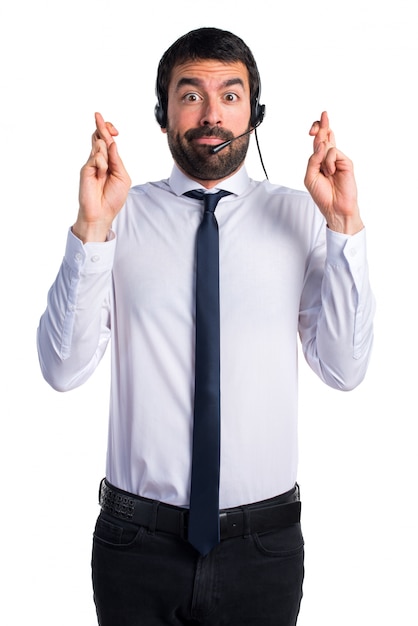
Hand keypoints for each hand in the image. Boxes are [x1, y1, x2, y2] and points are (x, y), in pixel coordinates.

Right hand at [73, 112, 130, 241]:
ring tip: (105, 171)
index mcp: (110, 162)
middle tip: (98, 114)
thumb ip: (118, 160)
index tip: (115, 129)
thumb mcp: (122, 177)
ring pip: (99, 145)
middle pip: (98, 136)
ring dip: (106, 153)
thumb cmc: (113, 198)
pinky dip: (102, 164)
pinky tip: (101, 175)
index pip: (107, 141)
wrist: (102, 213)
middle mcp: (99, 160)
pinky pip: (97, 157)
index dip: (109, 131)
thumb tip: (113, 143)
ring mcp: (91, 164)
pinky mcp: (85, 168)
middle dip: (101, 125)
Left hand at [304, 111, 362, 233]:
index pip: (318, 141)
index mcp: (319, 161)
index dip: (317, 131)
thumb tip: (321, 144)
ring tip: (326, 173)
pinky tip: (331, 172)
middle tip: (323, 114)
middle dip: (323, 125)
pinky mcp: (346, 162)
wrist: (335, 207)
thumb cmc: (322, 195)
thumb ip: (312, 160)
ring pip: (327, 145)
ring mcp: (338, 159)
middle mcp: (329, 158)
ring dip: (323, 158)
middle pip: (326, 136)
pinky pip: (334, 153)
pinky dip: (329, 162)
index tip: (313, 128)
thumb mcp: (310, 177)